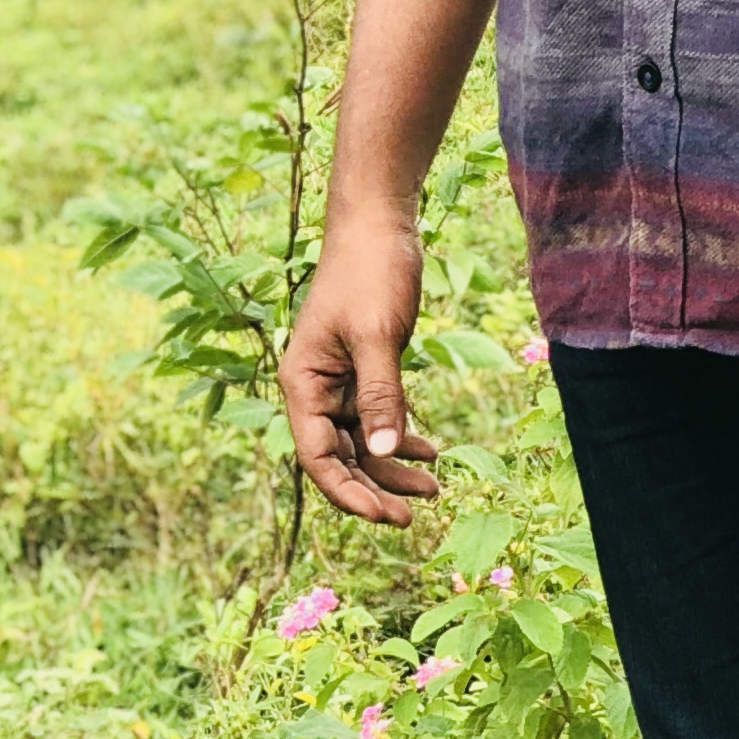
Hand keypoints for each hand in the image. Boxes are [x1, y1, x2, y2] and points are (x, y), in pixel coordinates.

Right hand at [280, 215, 444, 524]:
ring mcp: (340, 379)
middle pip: (341, 458)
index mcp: (303, 384)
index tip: (388, 517)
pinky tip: (430, 450)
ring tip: (435, 488)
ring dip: (393, 465)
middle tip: (415, 515)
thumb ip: (381, 395)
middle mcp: (315, 388)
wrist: (380, 221)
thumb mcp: (378, 334)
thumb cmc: (371, 271)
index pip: (320, 458)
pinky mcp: (364, 367)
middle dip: (375, 488)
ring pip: (363, 441)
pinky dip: (400, 435)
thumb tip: (384, 454)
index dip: (350, 493)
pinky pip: (378, 416)